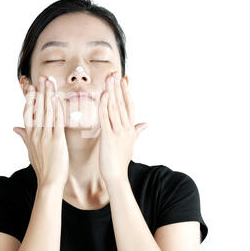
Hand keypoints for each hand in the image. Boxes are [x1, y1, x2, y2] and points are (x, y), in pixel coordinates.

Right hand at [13, 75, 68, 189]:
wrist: (49, 182)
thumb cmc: (42, 167)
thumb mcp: (29, 151)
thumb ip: (23, 137)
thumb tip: (15, 127)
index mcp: (30, 136)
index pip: (27, 113)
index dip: (30, 99)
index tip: (31, 87)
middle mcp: (36, 134)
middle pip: (37, 108)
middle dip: (40, 91)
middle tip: (42, 77)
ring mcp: (46, 136)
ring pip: (46, 111)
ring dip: (48, 95)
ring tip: (49, 82)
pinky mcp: (57, 140)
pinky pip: (56, 121)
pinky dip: (56, 108)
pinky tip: (57, 98)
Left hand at [98, 71, 148, 185]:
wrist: (117, 176)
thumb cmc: (120, 161)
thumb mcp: (131, 144)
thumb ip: (137, 132)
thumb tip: (146, 123)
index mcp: (130, 129)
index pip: (130, 106)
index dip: (127, 92)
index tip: (124, 80)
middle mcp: (126, 128)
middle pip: (123, 104)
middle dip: (118, 88)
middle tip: (115, 73)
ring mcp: (118, 132)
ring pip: (115, 108)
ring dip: (111, 92)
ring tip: (109, 78)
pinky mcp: (108, 137)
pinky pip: (105, 118)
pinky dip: (104, 105)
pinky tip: (103, 95)